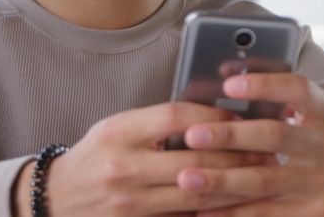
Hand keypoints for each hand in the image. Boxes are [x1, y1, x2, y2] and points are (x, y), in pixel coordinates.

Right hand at [13, 102, 270, 216]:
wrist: (55, 201)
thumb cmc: (95, 156)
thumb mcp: (117, 127)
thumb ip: (157, 122)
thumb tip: (211, 116)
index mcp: (119, 132)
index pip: (176, 117)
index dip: (213, 115)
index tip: (240, 117)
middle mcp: (124, 167)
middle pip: (193, 157)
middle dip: (236, 154)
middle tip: (267, 150)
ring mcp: (130, 201)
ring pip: (195, 193)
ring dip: (234, 185)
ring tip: (262, 176)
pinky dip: (212, 210)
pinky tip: (236, 204)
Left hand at [176, 73, 323, 216]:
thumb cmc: (323, 146)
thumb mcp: (315, 116)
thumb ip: (279, 95)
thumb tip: (227, 70)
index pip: (299, 90)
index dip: (264, 84)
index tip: (228, 83)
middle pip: (275, 136)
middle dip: (231, 135)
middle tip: (193, 134)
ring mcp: (321, 183)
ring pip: (265, 180)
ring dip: (222, 179)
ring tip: (186, 177)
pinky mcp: (313, 214)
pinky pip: (267, 214)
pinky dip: (233, 213)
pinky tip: (204, 211)